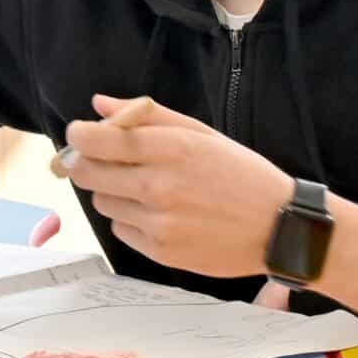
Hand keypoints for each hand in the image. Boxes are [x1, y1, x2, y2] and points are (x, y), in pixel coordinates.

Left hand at [61, 94, 291, 277]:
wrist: (278, 227)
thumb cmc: (241, 174)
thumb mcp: (201, 134)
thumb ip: (148, 116)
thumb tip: (99, 105)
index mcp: (173, 148)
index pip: (98, 140)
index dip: (79, 135)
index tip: (79, 134)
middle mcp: (161, 186)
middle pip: (88, 174)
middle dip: (87, 164)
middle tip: (101, 161)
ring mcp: (159, 222)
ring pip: (102, 202)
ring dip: (113, 193)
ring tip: (145, 190)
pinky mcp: (161, 252)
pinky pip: (121, 229)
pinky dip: (131, 220)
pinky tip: (160, 215)